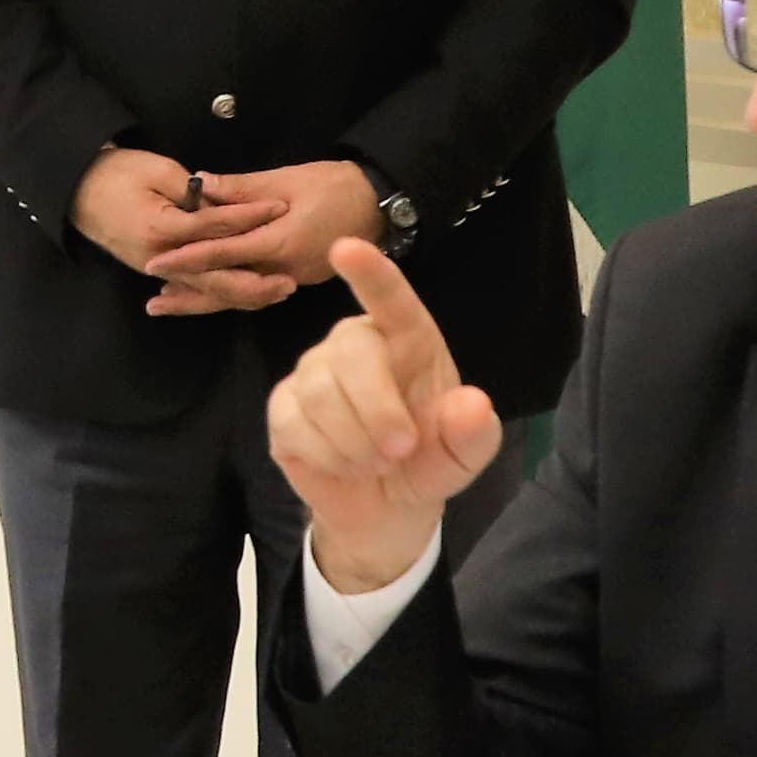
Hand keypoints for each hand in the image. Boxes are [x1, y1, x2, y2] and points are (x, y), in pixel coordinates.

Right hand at [74, 148, 288, 308]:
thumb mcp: (157, 170)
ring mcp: (156, 268)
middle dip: (255, 282)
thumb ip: (192, 191)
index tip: (281, 209)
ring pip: (206, 290)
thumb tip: (223, 202)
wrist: (75, 189)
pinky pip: (191, 288)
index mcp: (164, 229)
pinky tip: (239, 299)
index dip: (251, 217)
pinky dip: (216, 296)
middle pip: (216, 278)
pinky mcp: (153, 269)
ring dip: (241, 294)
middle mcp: (162, 258)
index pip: (217, 227)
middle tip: (289, 282)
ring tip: (274, 292)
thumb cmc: (116, 173)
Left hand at [146, 160, 381, 314]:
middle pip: (227, 290)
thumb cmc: (336, 186)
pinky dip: (229, 295)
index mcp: (279, 243)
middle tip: (153, 302)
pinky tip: (210, 294)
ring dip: (205, 301)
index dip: (186, 259)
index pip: (223, 255)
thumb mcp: (288, 179)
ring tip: (171, 305)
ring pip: (240, 297)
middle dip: (189, 296)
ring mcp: (293, 278)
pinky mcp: (298, 279)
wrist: (379, 205)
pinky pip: (256, 292)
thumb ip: (242, 188)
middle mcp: (283, 269)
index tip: (154, 263)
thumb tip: (199, 184)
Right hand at [265, 237, 502, 589]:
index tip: (347, 248)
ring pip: (322, 394)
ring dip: (356, 443)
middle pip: (352, 355)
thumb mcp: (463, 454)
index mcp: (406, 338)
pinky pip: (295, 424)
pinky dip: (329, 457)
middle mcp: (355, 343)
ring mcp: (313, 372)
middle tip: (401, 452)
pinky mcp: (283, 406)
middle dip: (379, 411)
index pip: (389, 298)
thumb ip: (472, 432)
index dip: (370, 273)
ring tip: (377, 463)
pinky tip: (346, 466)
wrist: (387, 508)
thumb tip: (473, 406)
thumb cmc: (428, 460)